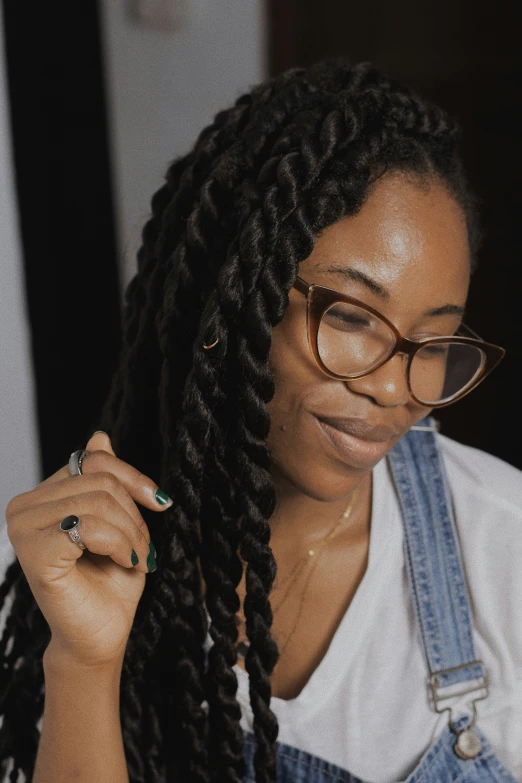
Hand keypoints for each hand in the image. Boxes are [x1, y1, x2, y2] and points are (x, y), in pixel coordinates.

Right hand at [4, 431, 171, 667]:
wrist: (101, 634)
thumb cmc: (109, 580)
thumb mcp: (118, 519)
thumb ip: (104, 478)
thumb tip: (97, 435)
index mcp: (42, 495)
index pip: (94, 460)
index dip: (133, 478)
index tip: (159, 503)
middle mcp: (24, 507)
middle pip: (100, 481)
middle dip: (135, 515)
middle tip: (144, 548)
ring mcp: (23, 529)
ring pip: (99, 501)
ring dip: (132, 533)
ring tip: (136, 558)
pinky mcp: (34, 554)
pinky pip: (91, 528)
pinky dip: (120, 545)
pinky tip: (122, 564)